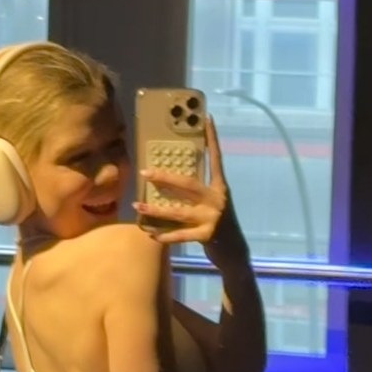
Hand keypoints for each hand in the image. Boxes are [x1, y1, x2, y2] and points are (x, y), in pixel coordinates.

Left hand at [133, 115, 246, 253]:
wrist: (234, 253)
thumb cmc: (219, 224)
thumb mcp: (213, 204)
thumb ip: (198, 193)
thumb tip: (171, 181)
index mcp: (219, 188)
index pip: (216, 159)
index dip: (212, 139)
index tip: (206, 119)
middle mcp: (216, 200)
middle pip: (187, 185)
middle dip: (164, 178)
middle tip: (145, 172)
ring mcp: (212, 218)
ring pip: (178, 211)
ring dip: (155, 209)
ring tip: (138, 205)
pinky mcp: (207, 235)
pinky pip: (181, 235)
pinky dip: (165, 235)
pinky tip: (151, 234)